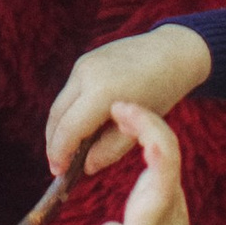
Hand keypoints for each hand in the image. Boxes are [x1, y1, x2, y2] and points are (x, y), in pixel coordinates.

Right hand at [44, 22, 212, 180]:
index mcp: (103, 92)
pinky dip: (68, 111)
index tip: (58, 172)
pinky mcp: (84, 60)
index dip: (59, 153)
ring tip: (66, 150)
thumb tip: (85, 167)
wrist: (172, 52)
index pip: (69, 129)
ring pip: (60, 103)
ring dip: (59, 127)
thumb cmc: (161, 92)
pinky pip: (69, 91)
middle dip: (53, 143)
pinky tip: (78, 128)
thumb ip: (110, 150)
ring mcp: (83, 64)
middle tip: (57, 166)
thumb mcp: (140, 126)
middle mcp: (87, 74)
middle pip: (57, 115)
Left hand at [94, 103, 201, 224]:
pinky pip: (164, 166)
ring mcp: (166, 193)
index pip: (155, 150)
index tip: (119, 114)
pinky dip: (154, 144)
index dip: (140, 129)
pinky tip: (140, 131)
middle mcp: (166, 187)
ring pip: (166, 146)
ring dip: (145, 123)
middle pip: (163, 139)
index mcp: (159, 193)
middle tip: (118, 102)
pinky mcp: (161, 203)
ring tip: (122, 107)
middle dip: (142, 117)